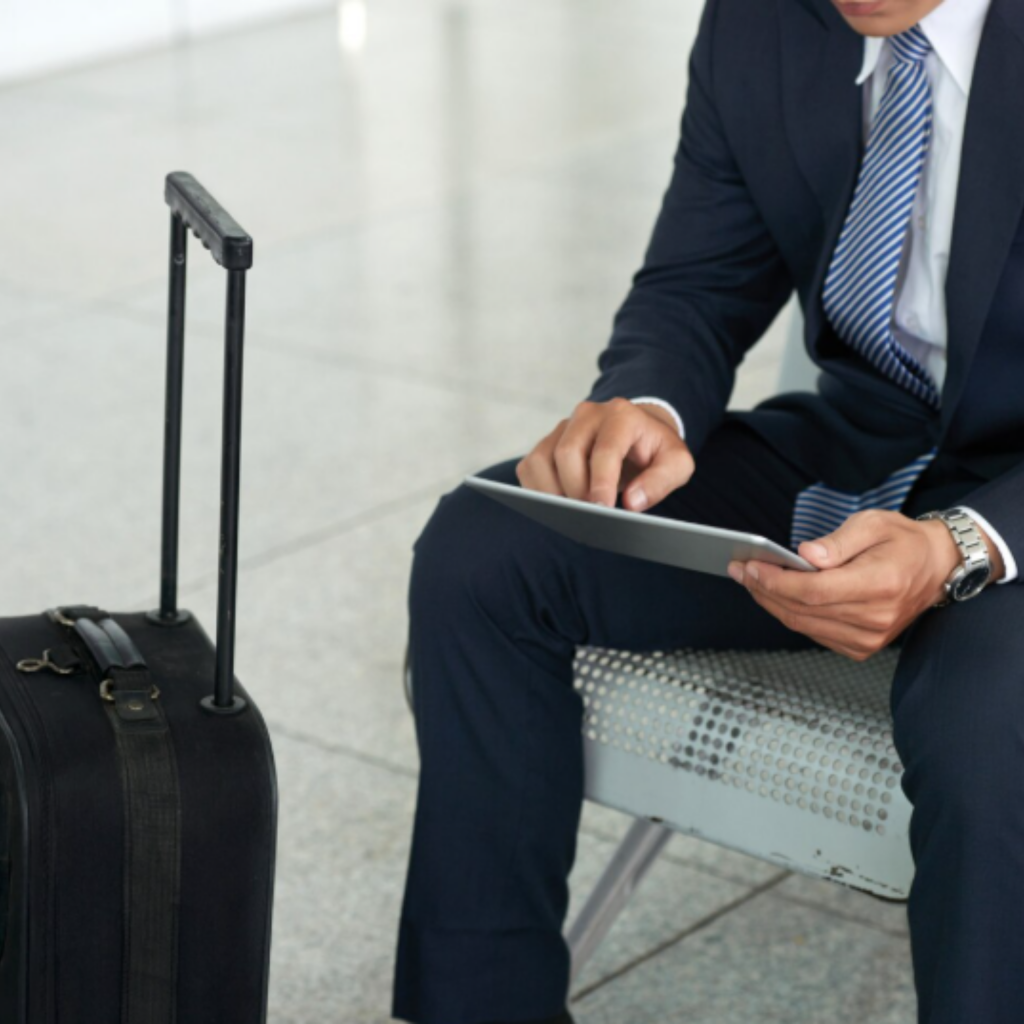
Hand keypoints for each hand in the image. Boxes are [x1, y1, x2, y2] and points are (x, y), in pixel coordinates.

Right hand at [516, 398, 693, 510]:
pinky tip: (557, 503)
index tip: (602, 510)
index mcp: (621, 416)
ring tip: (574, 510)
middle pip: (567, 453)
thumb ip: (662, 481)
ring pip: (542, 459)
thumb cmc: (655, 451)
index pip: (604, 450)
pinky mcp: (547, 442)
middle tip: (590, 513)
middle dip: (576, 490)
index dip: (600, 483)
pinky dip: (538, 490)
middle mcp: (588, 415)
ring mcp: (563, 427)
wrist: (638, 433)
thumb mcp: (677, 464)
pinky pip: (530, 466)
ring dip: (553, 492)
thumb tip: (632, 502)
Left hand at [727, 509, 999, 660]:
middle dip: (763, 589)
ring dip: (770, 603)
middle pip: (803, 610)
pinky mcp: (861, 647)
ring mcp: (869, 638)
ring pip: (803, 624)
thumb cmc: (902, 541)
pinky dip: (790, 614)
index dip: (776, 581)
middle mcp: (876, 618)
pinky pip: (813, 633)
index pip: (815, 591)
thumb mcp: (872, 524)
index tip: (749, 566)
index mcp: (881, 585)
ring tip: (748, 580)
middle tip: (738, 569)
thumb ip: (837, 541)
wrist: (935, 569)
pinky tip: (773, 595)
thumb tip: (805, 555)